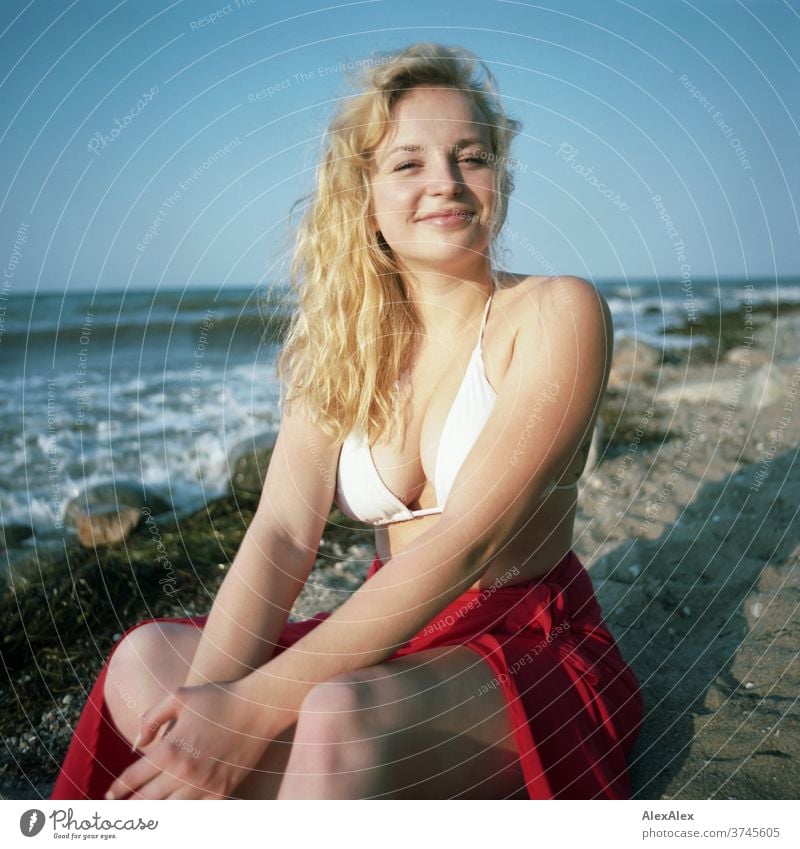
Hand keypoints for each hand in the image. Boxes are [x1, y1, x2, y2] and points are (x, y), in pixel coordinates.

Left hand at [105, 680, 274, 799]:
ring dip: (152, 814)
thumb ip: (151, 719)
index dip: (117, 789)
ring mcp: (205, 785)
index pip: (133, 778)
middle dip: (129, 807)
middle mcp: (185, 773)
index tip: (109, 795)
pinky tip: (172, 812)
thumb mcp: (180, 696)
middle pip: (147, 800)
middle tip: (118, 812)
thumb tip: (136, 744)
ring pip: (168, 810)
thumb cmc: (219, 697)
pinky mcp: (222, 791)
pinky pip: (194, 811)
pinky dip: (180, 814)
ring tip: (140, 816)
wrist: (259, 707)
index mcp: (171, 749)